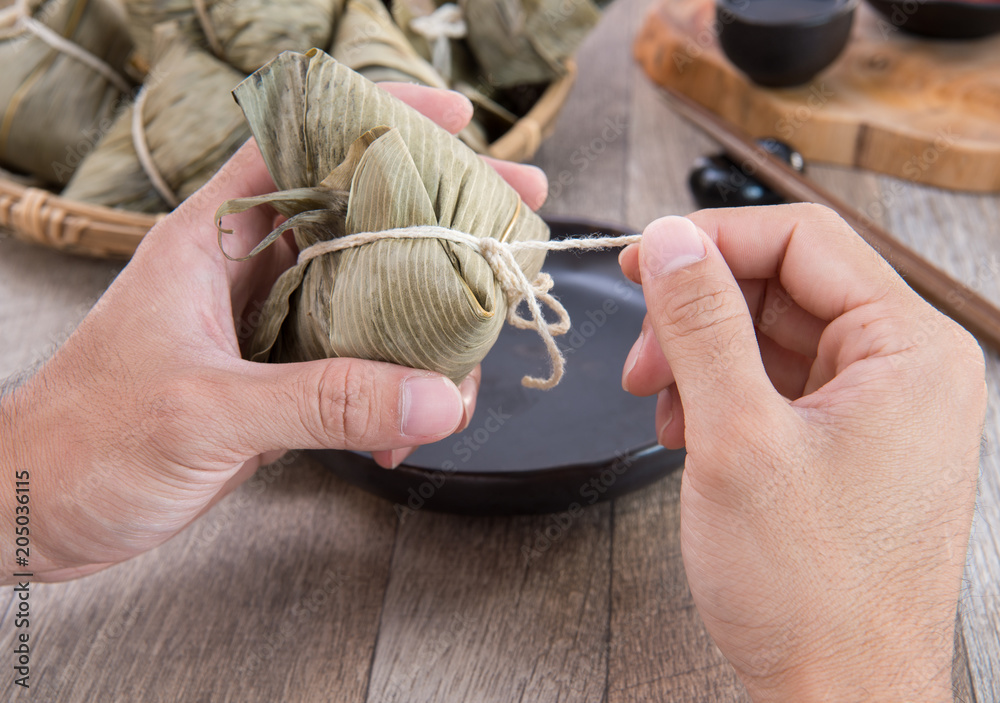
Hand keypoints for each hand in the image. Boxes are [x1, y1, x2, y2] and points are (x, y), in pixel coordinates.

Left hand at [0, 84, 547, 582]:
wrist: (36, 510)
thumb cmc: (82, 441)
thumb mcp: (206, 412)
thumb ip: (323, 403)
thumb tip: (436, 397)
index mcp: (215, 240)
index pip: (302, 145)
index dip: (378, 118)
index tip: (455, 117)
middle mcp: (251, 273)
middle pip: (362, 223)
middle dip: (442, 223)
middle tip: (514, 225)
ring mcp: (270, 330)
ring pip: (373, 304)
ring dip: (428, 329)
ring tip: (470, 364)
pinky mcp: (280, 385)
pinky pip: (359, 373)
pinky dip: (394, 399)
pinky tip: (406, 435)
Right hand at [618, 206, 984, 700]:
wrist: (839, 696)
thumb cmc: (813, 593)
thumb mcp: (737, 440)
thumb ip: (700, 324)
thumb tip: (669, 242)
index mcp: (909, 350)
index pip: (803, 239)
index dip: (712, 240)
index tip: (644, 260)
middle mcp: (903, 370)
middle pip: (783, 286)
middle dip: (699, 313)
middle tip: (644, 354)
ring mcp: (876, 408)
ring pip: (769, 336)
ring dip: (702, 359)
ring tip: (664, 407)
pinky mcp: (844, 442)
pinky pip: (773, 384)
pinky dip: (720, 397)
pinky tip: (688, 433)